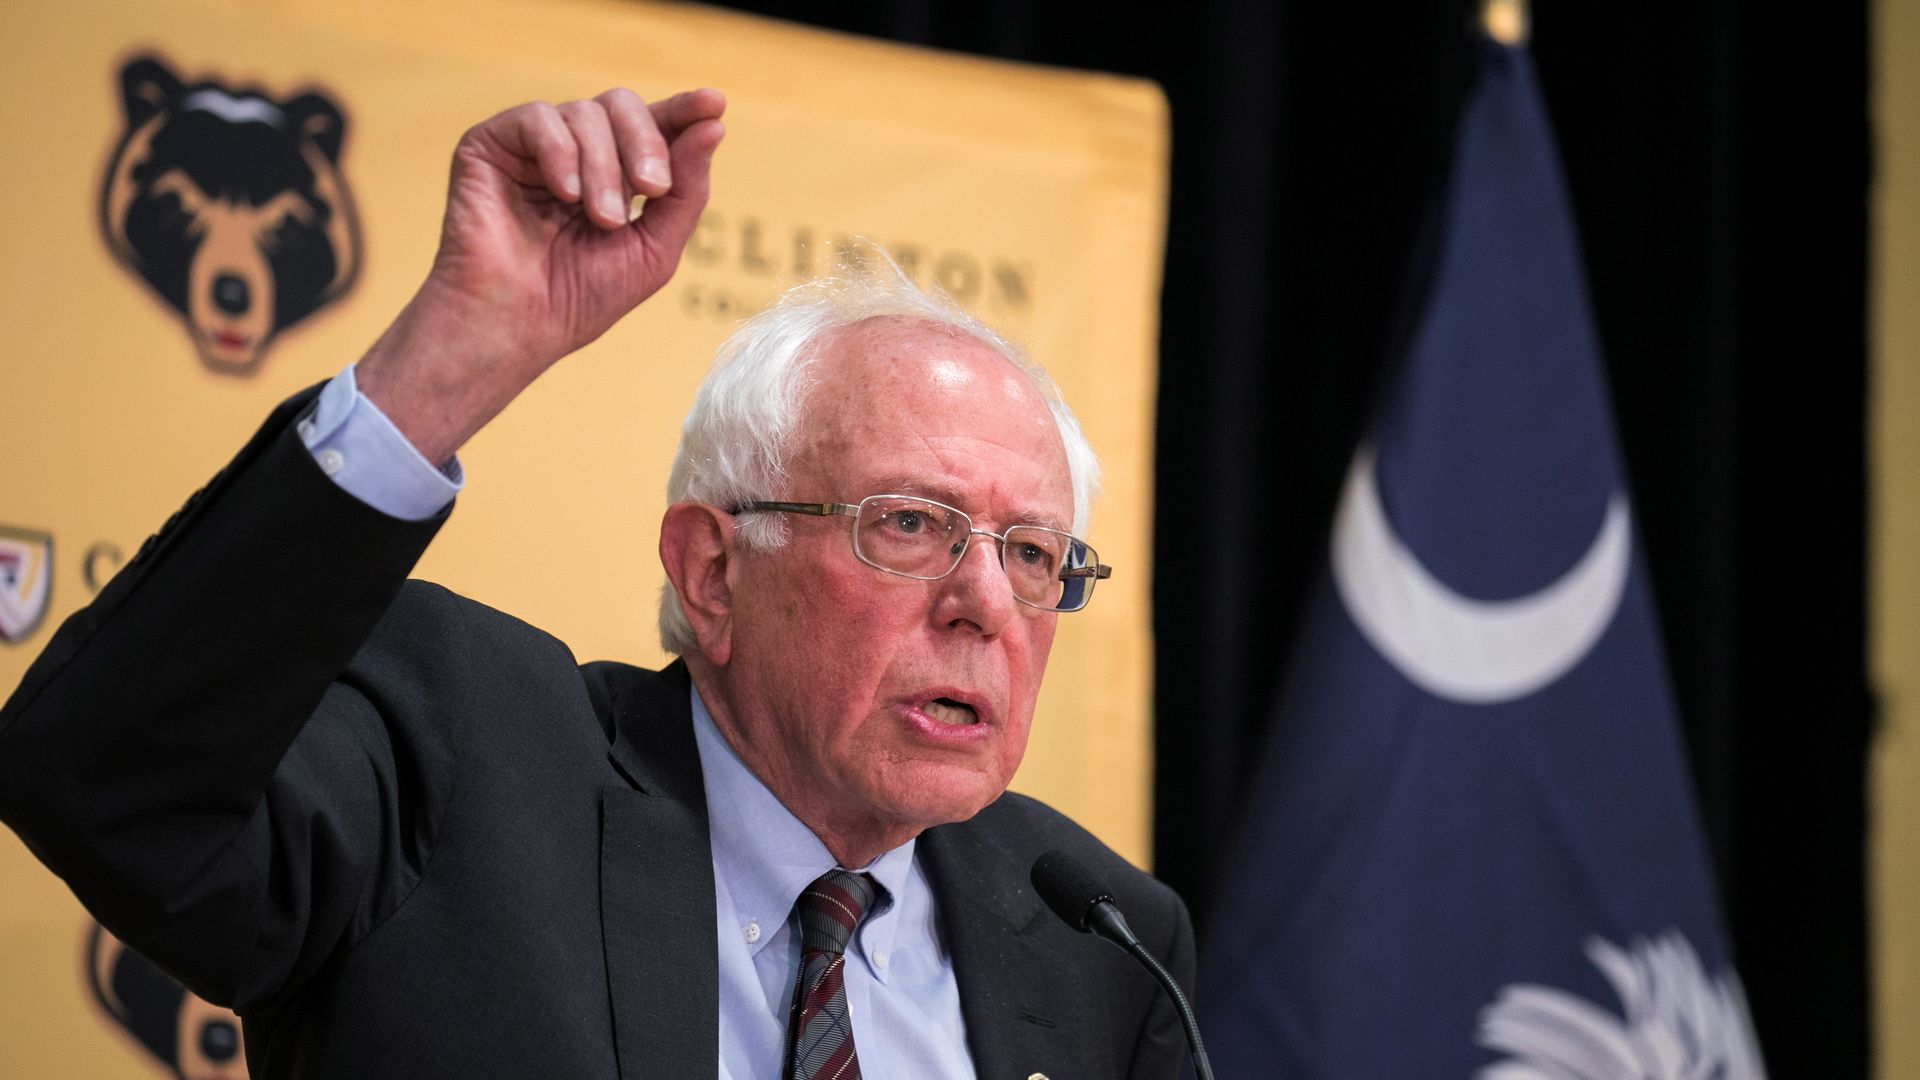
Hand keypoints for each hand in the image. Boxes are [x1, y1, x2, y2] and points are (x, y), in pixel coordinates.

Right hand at [356, 88, 725, 463]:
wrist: (517, 326)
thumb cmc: (580, 299)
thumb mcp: (655, 248)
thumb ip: (686, 190)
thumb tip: (714, 125)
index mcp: (613, 174)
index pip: (652, 125)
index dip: (683, 110)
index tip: (714, 103)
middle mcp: (573, 153)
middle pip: (622, 105)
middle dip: (647, 143)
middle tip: (653, 188)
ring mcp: (531, 147)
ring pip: (585, 112)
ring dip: (605, 168)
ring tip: (602, 219)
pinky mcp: (489, 145)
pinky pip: (539, 118)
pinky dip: (561, 153)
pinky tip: (566, 195)